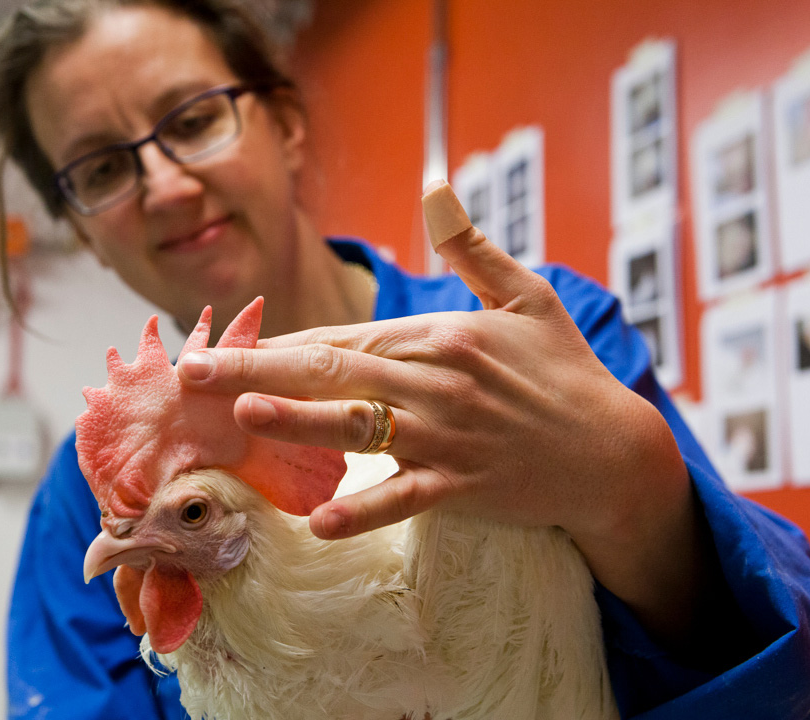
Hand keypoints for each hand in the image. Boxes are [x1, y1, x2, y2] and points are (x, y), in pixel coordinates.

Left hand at [179, 181, 702, 639]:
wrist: (614, 451)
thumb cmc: (564, 370)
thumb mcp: (527, 295)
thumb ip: (472, 247)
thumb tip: (435, 188)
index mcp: (444, 334)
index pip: (348, 334)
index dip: (283, 340)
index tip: (229, 341)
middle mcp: (438, 382)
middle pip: (334, 372)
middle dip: (258, 370)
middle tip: (195, 370)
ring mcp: (448, 437)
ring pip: (360, 427)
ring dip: (298, 421)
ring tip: (241, 414)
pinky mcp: (462, 487)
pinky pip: (403, 499)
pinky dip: (361, 510)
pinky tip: (318, 520)